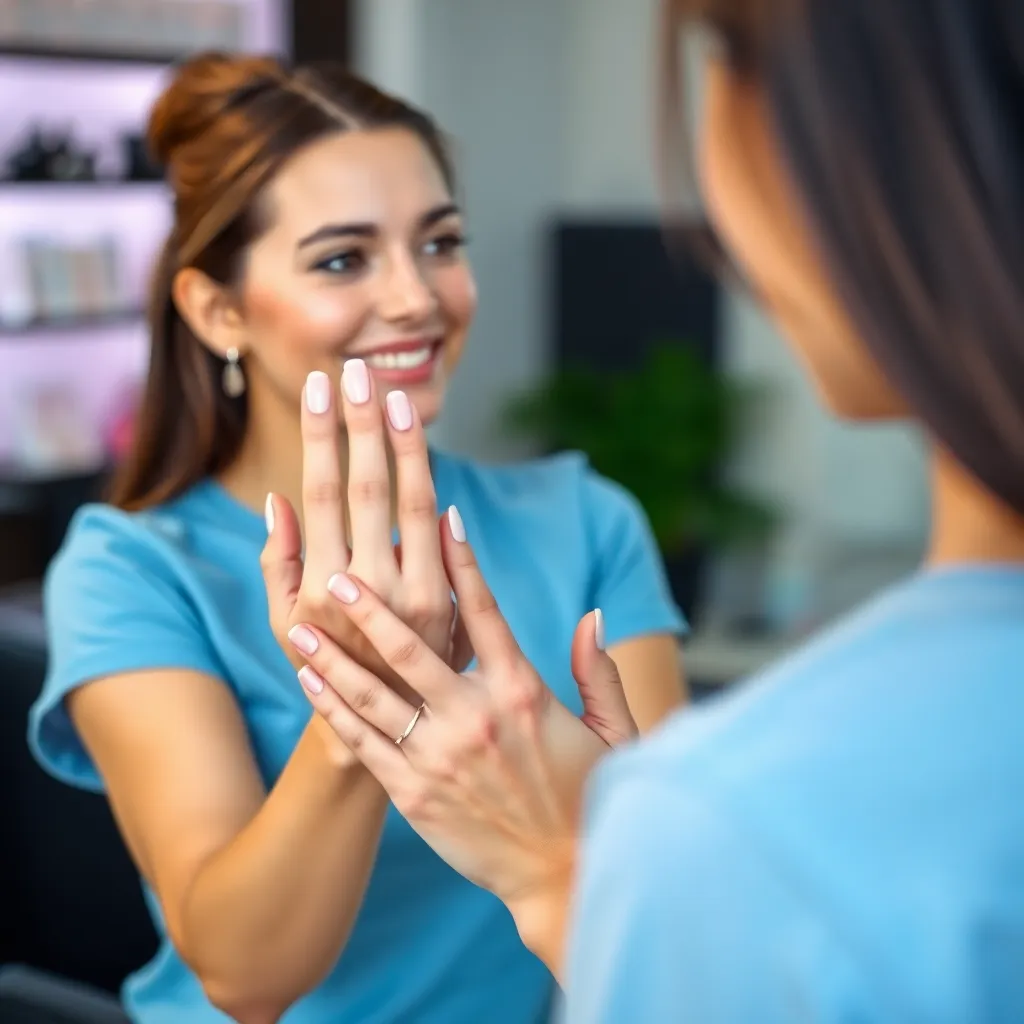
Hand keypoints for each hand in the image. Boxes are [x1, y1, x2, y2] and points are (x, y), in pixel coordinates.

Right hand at [261, 364, 471, 749]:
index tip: (322, 387)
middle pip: (370, 489)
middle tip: (357, 373)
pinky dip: (435, 492)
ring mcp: (416, 599)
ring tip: (395, 396)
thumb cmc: (327, 672)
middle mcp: (369, 590)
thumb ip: (278, 561)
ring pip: (415, 505)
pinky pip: (445, 537)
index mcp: (320, 589)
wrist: (391, 734)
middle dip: (363, 426)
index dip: (323, 437)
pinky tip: (425, 449)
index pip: (322, 494)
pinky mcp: (450, 607)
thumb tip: (277, 498)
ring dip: (407, 446)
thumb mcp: (284, 625)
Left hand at [286, 504, 637, 923]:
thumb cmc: (590, 794)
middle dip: (370, 608)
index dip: (462, 561)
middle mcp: (476, 718)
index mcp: (523, 693)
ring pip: (373, 695)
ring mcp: (440, 758)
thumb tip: (592, 614)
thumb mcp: (612, 729)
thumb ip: (597, 669)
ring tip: (300, 627)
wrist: (562, 874)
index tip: (442, 518)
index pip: (485, 613)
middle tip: (336, 575)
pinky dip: (334, 710)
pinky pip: (366, 743)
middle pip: (411, 649)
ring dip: (333, 658)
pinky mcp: (415, 795)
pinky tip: (310, 681)